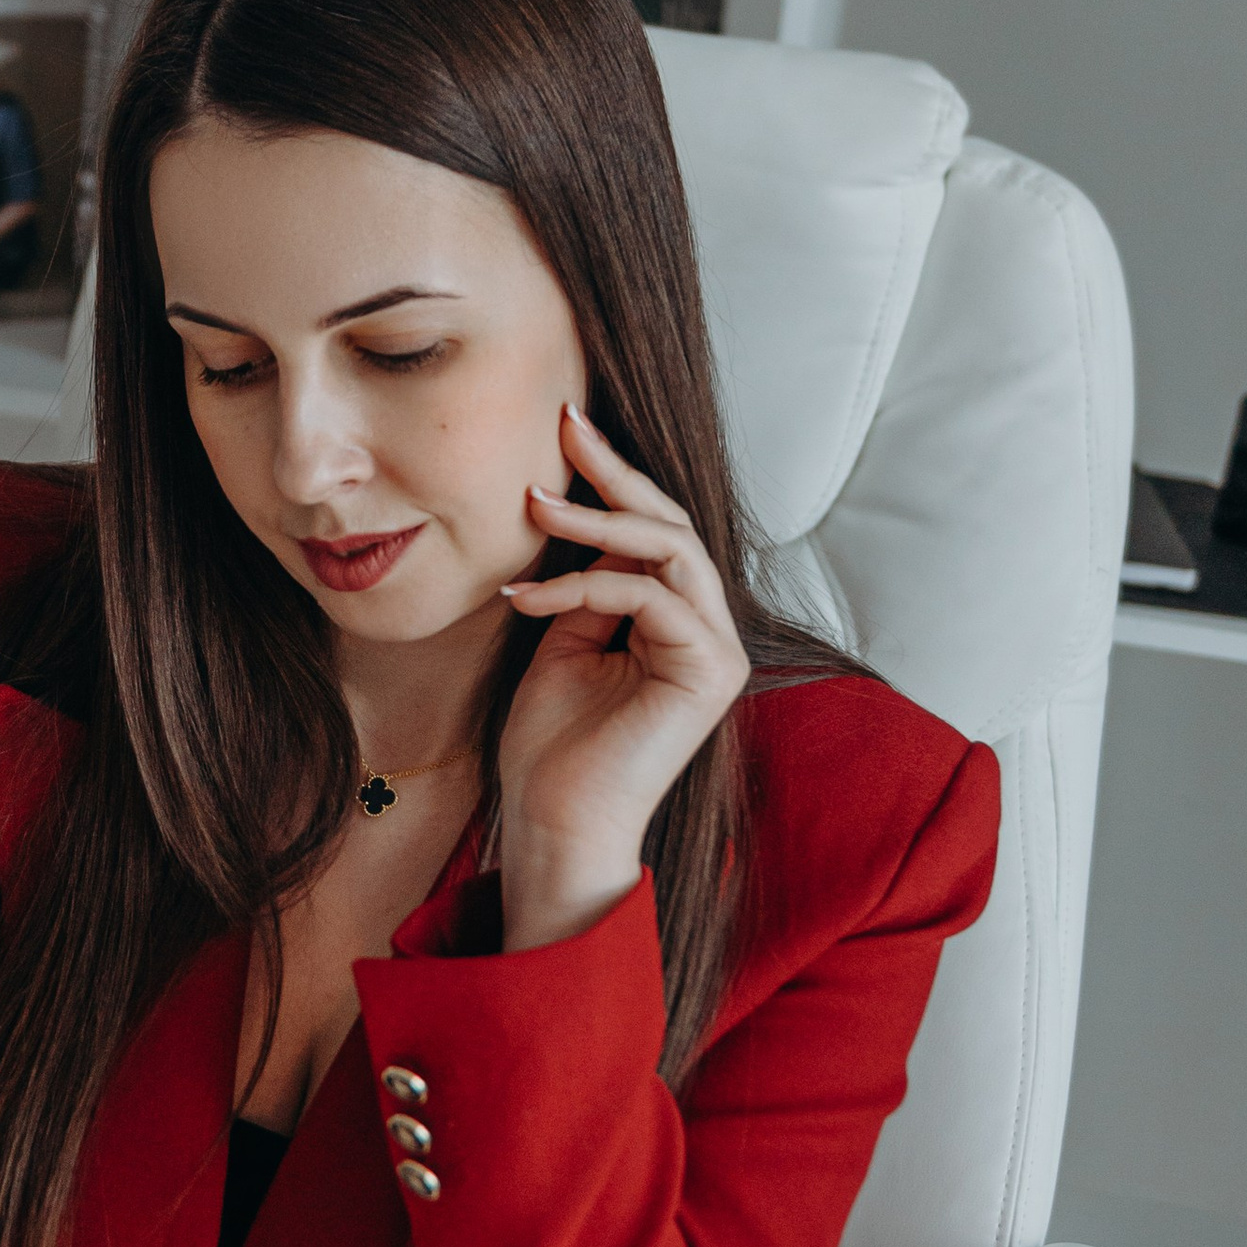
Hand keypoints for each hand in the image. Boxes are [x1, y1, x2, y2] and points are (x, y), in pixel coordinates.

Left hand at [495, 404, 749, 949]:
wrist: (551, 823)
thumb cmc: (548, 747)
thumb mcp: (560, 641)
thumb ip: (581, 585)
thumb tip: (575, 513)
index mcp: (676, 624)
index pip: (652, 533)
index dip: (610, 481)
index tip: (563, 429)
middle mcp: (709, 631)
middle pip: (672, 526)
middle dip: (615, 472)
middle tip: (566, 423)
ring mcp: (718, 651)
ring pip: (670, 550)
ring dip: (596, 521)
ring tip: (532, 502)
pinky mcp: (711, 671)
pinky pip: (650, 597)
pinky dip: (583, 585)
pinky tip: (528, 597)